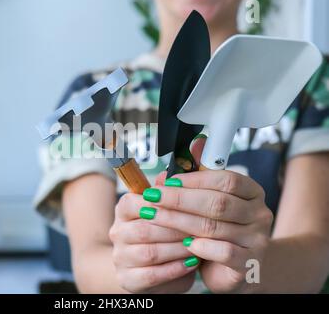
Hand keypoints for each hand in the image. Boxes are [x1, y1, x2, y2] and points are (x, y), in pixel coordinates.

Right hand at [109, 190, 197, 292]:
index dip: (161, 205)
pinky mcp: (127, 280)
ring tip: (198, 246)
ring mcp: (120, 258)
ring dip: (177, 249)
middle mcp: (117, 233)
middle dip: (176, 230)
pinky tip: (191, 263)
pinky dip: (174, 269)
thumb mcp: (165, 213)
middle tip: (201, 229)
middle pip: (144, 230)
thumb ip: (167, 195)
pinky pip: (151, 275)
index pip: (134, 203)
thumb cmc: (163, 235)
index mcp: (124, 210)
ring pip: (149, 252)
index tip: (187, 206)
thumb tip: (167, 175)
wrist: (148, 267)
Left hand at [147, 136, 273, 292]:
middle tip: (152, 198)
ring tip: (153, 217)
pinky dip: (199, 247)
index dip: (193, 179)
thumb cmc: (219, 229)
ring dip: (178, 221)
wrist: (235, 268)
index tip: (166, 182)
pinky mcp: (249, 263)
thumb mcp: (210, 200)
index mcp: (252, 192)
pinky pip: (222, 252)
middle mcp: (259, 213)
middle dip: (179, 199)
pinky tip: (182, 243)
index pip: (225, 179)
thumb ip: (201, 175)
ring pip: (213, 227)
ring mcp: (257, 239)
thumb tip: (193, 144)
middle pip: (217, 202)